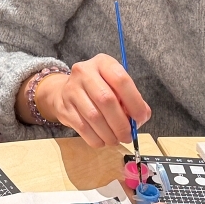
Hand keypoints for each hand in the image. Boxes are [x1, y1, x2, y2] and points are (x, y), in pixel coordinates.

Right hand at [21, 54, 150, 148]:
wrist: (65, 91)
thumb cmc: (98, 89)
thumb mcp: (115, 86)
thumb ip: (130, 100)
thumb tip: (140, 118)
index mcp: (103, 63)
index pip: (121, 80)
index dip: (134, 102)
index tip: (140, 118)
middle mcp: (84, 72)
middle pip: (106, 100)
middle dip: (121, 123)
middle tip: (128, 136)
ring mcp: (71, 89)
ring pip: (93, 116)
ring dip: (109, 134)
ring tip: (116, 140)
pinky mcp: (64, 107)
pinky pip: (82, 127)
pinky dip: (96, 138)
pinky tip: (103, 140)